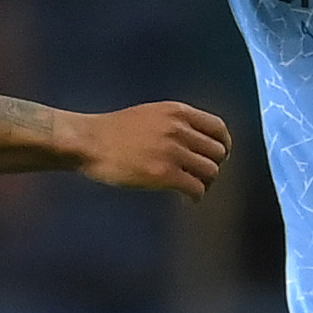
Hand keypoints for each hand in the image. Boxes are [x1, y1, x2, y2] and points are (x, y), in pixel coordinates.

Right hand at [73, 102, 233, 199]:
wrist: (88, 141)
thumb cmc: (114, 131)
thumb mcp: (151, 114)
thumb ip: (175, 123)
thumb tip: (196, 141)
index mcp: (177, 112)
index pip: (218, 128)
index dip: (223, 145)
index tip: (218, 157)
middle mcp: (179, 129)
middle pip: (217, 152)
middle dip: (213, 166)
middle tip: (200, 178)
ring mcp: (172, 151)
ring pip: (210, 171)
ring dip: (204, 183)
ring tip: (191, 189)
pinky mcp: (164, 174)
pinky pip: (195, 188)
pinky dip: (195, 196)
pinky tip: (185, 199)